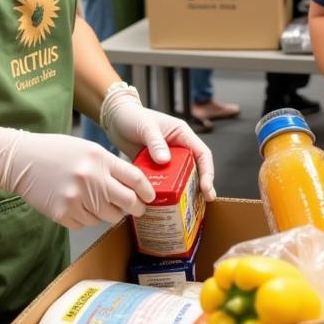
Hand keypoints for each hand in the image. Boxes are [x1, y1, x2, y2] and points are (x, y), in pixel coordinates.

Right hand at [0, 125, 155, 228]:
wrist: (21, 160)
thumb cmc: (56, 152)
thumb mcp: (88, 149)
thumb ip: (110, 166)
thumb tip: (134, 187)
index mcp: (99, 158)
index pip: (136, 179)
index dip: (147, 191)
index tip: (150, 197)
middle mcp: (90, 178)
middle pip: (128, 202)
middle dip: (136, 208)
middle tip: (137, 209)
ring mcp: (76, 198)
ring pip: (108, 218)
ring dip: (109, 214)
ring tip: (99, 203)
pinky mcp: (62, 214)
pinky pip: (87, 224)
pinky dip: (87, 218)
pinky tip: (77, 205)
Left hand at [100, 85, 215, 198]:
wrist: (115, 119)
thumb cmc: (132, 116)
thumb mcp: (146, 127)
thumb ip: (156, 143)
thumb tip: (165, 161)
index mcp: (183, 135)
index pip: (202, 154)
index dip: (207, 171)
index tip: (206, 188)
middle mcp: (178, 147)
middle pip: (195, 168)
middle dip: (199, 186)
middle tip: (201, 202)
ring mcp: (167, 158)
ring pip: (180, 177)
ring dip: (183, 191)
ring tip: (186, 207)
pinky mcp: (155, 167)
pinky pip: (164, 180)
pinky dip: (165, 191)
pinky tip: (163, 203)